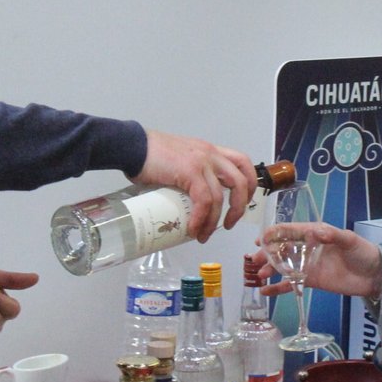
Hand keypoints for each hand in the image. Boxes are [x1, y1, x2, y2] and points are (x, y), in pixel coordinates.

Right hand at [135, 129, 253, 241]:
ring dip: (214, 221)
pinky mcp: (190, 171)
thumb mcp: (180, 161)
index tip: (242, 202)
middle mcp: (211, 154)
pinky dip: (201, 218)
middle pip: (241, 180)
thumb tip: (189, 201)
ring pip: (221, 196)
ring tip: (204, 235)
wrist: (132, 146)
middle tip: (229, 224)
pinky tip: (194, 229)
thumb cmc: (149, 156)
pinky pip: (204, 200)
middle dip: (239, 207)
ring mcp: (202, 162)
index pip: (242, 162)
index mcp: (210, 151)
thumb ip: (190, 175)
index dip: (250, 184)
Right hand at [256, 223, 381, 299]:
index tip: (261, 239)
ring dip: (269, 269)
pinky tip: (265, 292)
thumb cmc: (363, 252)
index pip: (290, 231)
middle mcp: (307, 247)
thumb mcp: (350, 240)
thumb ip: (333, 235)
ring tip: (259, 275)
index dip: (274, 233)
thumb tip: (315, 231)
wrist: (375, 276)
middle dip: (266, 253)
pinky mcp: (310, 280)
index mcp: (315, 233)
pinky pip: (290, 284)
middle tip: (254, 260)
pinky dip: (277, 288)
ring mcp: (307, 265)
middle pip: (282, 248)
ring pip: (283, 265)